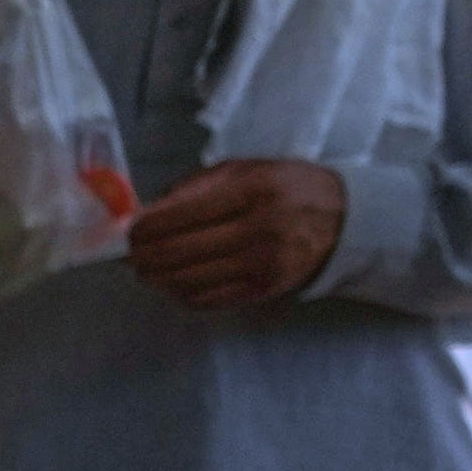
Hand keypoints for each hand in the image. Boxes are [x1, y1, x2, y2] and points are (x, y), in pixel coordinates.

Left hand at [125, 157, 348, 315]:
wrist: (342, 220)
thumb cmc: (285, 189)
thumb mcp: (245, 171)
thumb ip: (194, 188)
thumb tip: (145, 213)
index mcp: (251, 191)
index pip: (178, 217)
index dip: (142, 230)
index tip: (129, 233)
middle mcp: (258, 229)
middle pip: (175, 253)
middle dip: (141, 258)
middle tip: (130, 256)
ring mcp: (262, 265)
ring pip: (186, 281)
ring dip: (156, 279)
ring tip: (148, 270)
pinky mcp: (263, 291)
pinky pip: (206, 299)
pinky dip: (181, 293)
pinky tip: (175, 283)